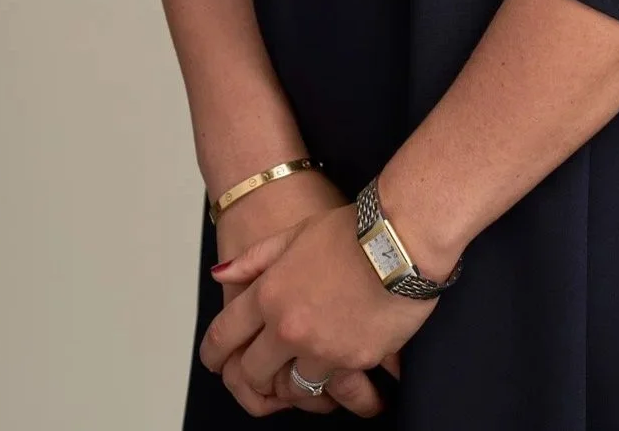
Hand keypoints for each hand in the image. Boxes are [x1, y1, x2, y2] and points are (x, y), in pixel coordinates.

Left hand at [209, 168, 352, 415]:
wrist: (403, 239)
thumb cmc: (353, 230)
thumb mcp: (297, 233)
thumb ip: (255, 259)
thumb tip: (220, 276)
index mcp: (269, 293)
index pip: (224, 335)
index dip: (214, 353)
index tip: (216, 361)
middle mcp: (288, 327)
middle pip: (253, 372)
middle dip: (255, 375)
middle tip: (264, 373)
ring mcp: (320, 348)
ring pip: (294, 386)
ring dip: (299, 378)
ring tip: (311, 367)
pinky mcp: (353, 362)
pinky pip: (335, 385)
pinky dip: (337, 378)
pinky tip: (345, 365)